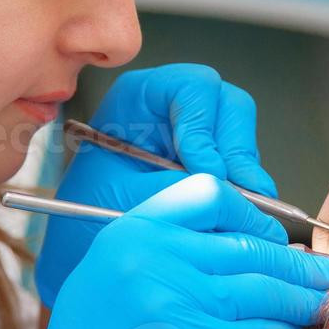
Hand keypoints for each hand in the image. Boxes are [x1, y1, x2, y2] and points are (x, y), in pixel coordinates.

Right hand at [5, 174, 328, 328]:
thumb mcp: (108, 279)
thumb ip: (162, 252)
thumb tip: (242, 244)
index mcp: (129, 232)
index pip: (208, 195)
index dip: (250, 215)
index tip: (270, 235)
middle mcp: (152, 257)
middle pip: (246, 244)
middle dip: (292, 263)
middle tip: (323, 272)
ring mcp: (176, 300)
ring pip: (261, 288)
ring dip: (298, 297)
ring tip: (318, 302)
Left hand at [34, 64, 276, 306]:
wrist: (81, 241)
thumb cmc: (86, 210)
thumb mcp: (121, 195)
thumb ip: (169, 185)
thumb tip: (219, 184)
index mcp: (139, 96)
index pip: (189, 87)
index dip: (203, 126)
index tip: (205, 169)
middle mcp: (173, 105)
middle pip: (226, 104)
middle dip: (235, 148)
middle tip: (239, 191)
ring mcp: (196, 131)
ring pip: (241, 133)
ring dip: (245, 169)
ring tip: (243, 206)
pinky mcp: (212, 160)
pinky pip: (242, 163)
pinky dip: (247, 187)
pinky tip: (240, 211)